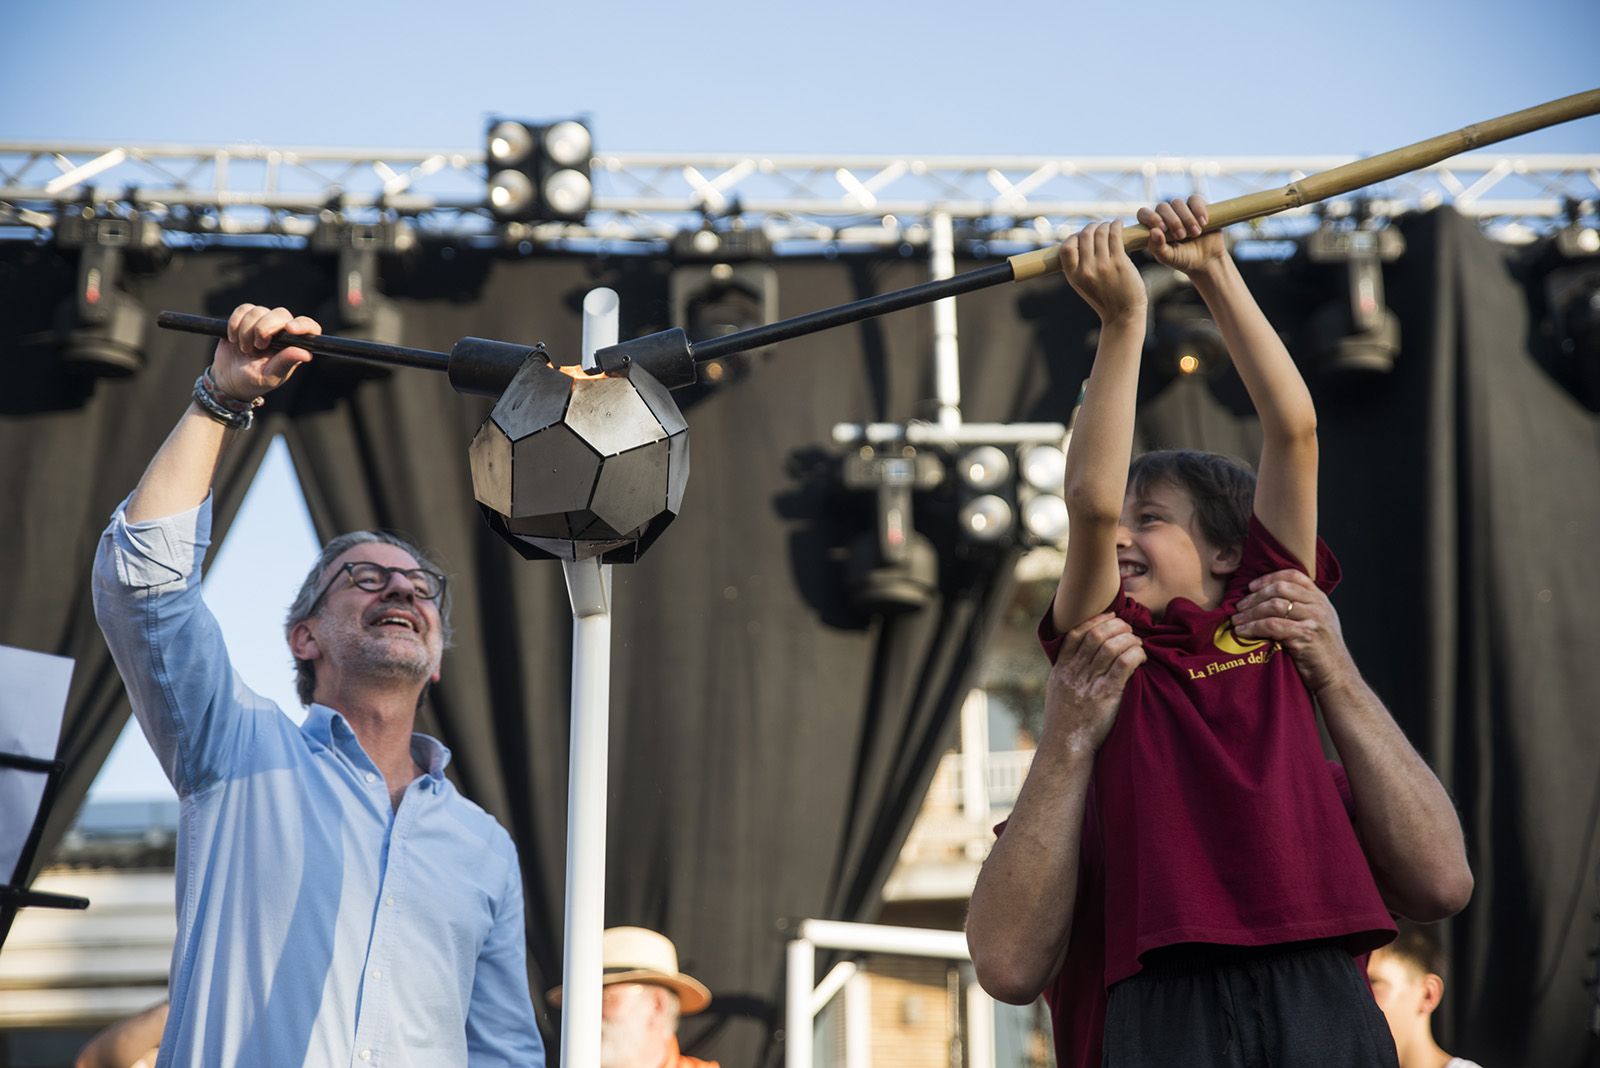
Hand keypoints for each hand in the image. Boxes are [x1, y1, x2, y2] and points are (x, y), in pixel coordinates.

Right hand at [211, 304, 320, 401]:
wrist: (227, 379)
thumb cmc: (253, 381)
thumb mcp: (269, 377)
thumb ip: (285, 363)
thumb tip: (306, 354)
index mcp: (293, 346)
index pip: (310, 328)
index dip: (303, 325)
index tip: (290, 329)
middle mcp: (281, 332)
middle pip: (280, 314)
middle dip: (264, 328)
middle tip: (258, 347)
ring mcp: (264, 323)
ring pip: (259, 311)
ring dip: (246, 331)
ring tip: (245, 349)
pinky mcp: (246, 318)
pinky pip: (243, 309)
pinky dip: (235, 323)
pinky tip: (233, 338)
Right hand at [1042, 614, 1144, 752]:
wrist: (1065, 748)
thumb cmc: (1065, 722)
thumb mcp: (1057, 692)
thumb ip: (1068, 673)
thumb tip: (1083, 656)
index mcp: (1060, 669)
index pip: (1075, 634)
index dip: (1095, 620)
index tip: (1110, 616)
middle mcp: (1073, 673)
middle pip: (1096, 636)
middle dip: (1116, 626)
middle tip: (1129, 629)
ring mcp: (1089, 683)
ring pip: (1111, 647)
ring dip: (1128, 639)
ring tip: (1137, 643)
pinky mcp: (1106, 695)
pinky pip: (1124, 664)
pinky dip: (1135, 655)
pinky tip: (1141, 657)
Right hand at [1058, 220, 1145, 326]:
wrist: (1123, 315)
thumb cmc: (1105, 299)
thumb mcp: (1083, 286)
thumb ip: (1078, 267)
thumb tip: (1079, 242)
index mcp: (1073, 277)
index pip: (1066, 248)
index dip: (1073, 237)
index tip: (1082, 236)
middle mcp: (1086, 270)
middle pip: (1084, 236)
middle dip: (1091, 227)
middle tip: (1099, 227)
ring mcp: (1103, 266)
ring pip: (1100, 233)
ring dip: (1105, 225)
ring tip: (1110, 225)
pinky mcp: (1119, 262)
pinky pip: (1115, 235)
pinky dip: (1116, 225)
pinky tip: (1119, 223)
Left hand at [1138, 195, 1227, 276]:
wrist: (1209, 259)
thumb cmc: (1185, 259)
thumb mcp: (1169, 257)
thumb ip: (1158, 247)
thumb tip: (1153, 231)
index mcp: (1154, 227)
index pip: (1144, 214)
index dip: (1150, 217)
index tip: (1162, 228)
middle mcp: (1166, 216)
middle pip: (1162, 207)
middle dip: (1172, 221)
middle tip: (1181, 236)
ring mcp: (1181, 209)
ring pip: (1178, 203)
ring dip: (1187, 218)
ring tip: (1195, 233)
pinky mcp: (1198, 206)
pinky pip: (1195, 199)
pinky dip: (1199, 210)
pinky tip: (1204, 223)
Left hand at [1232, 569, 1357, 693]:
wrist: (1337, 677)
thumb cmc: (1321, 653)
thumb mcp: (1317, 623)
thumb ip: (1301, 608)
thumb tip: (1266, 600)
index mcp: (1320, 598)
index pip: (1293, 576)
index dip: (1269, 578)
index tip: (1251, 586)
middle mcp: (1319, 605)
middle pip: (1279, 589)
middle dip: (1254, 597)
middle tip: (1238, 606)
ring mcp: (1314, 619)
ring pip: (1273, 605)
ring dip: (1250, 613)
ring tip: (1236, 620)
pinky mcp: (1306, 635)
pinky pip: (1272, 625)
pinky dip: (1253, 627)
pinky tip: (1242, 632)